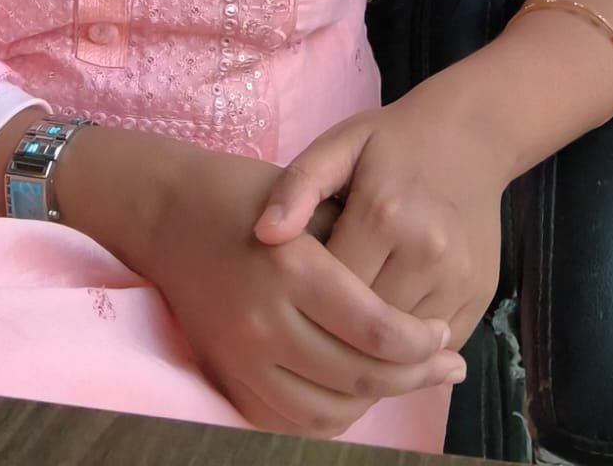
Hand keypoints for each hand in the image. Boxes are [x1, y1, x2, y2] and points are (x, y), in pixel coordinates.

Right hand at [138, 140, 466, 438]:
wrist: (167, 212)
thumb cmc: (247, 193)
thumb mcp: (309, 199)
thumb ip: (357, 244)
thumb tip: (417, 299)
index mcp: (291, 266)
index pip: (375, 329)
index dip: (420, 343)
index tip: (443, 335)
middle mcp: (263, 318)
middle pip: (358, 375)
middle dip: (414, 376)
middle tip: (446, 366)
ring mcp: (240, 354)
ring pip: (327, 410)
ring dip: (375, 402)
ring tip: (406, 380)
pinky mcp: (225, 374)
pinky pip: (287, 419)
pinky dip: (328, 414)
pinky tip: (356, 392)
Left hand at [252, 83, 507, 351]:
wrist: (468, 136)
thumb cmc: (391, 143)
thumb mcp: (338, 146)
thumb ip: (298, 185)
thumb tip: (264, 234)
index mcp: (383, 213)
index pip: (329, 289)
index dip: (302, 300)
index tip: (285, 296)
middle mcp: (426, 252)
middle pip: (365, 325)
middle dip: (334, 330)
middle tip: (309, 320)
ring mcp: (459, 278)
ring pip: (401, 346)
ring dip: (370, 346)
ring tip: (343, 328)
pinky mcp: (481, 296)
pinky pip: (432, 346)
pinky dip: (406, 348)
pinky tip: (383, 330)